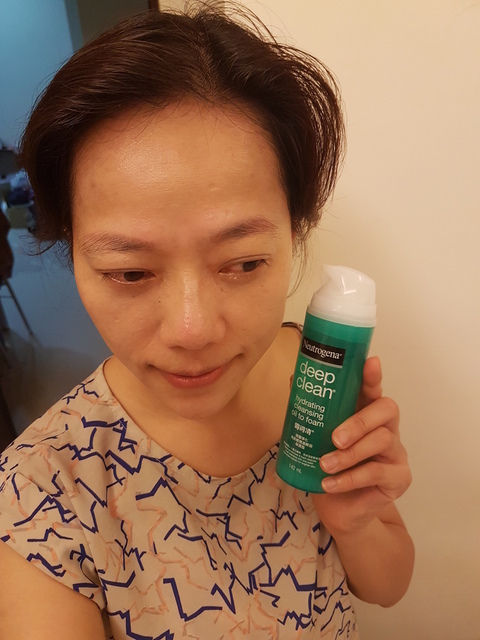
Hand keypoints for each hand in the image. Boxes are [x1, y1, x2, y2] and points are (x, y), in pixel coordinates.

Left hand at [312, 356, 411, 535]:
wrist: (337, 509)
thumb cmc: (328, 466)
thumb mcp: (316, 437)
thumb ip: (311, 409)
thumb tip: (294, 377)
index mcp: (367, 412)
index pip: (373, 389)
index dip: (373, 376)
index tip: (370, 362)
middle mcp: (386, 427)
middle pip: (387, 409)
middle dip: (359, 421)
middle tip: (335, 438)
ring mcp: (396, 452)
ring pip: (381, 441)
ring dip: (350, 455)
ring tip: (325, 465)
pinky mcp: (399, 478)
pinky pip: (377, 473)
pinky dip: (350, 478)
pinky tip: (330, 484)